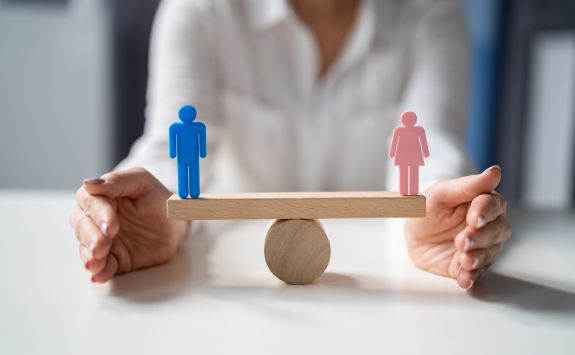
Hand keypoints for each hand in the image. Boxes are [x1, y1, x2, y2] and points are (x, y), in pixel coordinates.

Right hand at [69, 168, 188, 282]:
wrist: (177, 223)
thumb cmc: (158, 198)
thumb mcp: (143, 182)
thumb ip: (118, 181)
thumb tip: (89, 184)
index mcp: (101, 195)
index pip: (90, 202)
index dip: (99, 214)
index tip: (111, 226)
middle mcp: (96, 218)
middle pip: (82, 225)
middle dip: (90, 237)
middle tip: (102, 246)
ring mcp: (103, 240)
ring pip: (86, 247)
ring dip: (89, 255)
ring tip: (95, 263)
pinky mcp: (113, 258)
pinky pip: (103, 266)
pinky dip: (100, 271)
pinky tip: (99, 275)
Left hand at [405, 166, 511, 288]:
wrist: (413, 232)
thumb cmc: (429, 207)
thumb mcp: (441, 193)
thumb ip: (467, 185)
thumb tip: (495, 172)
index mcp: (484, 202)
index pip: (493, 204)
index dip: (485, 212)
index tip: (474, 218)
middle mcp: (489, 225)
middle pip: (496, 231)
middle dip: (480, 237)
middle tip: (463, 240)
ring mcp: (481, 247)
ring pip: (489, 253)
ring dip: (477, 258)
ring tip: (464, 259)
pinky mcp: (469, 266)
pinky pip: (475, 273)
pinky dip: (470, 277)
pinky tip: (464, 279)